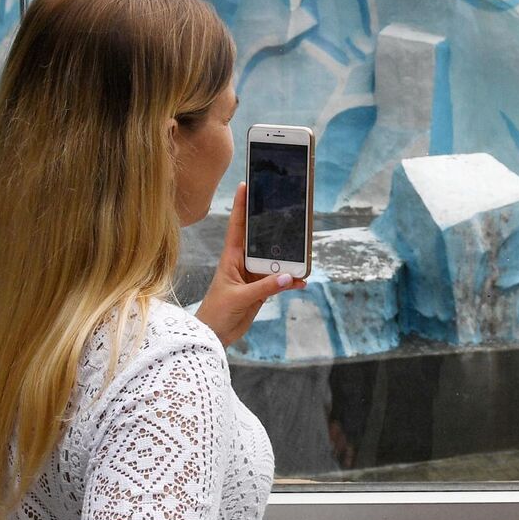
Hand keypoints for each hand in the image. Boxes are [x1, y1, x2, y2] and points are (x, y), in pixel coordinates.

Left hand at [196, 183, 304, 348]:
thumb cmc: (217, 312)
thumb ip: (264, 287)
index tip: (246, 184)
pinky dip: (291, 280)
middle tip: (288, 210)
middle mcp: (243, 262)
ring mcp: (253, 275)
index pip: (237, 225)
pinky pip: (280, 280)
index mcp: (231, 257)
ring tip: (304, 252)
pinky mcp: (261, 289)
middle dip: (274, 225)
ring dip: (288, 258)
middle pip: (261, 238)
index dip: (240, 205)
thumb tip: (289, 276)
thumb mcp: (239, 298)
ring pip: (275, 260)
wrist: (214, 335)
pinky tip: (301, 281)